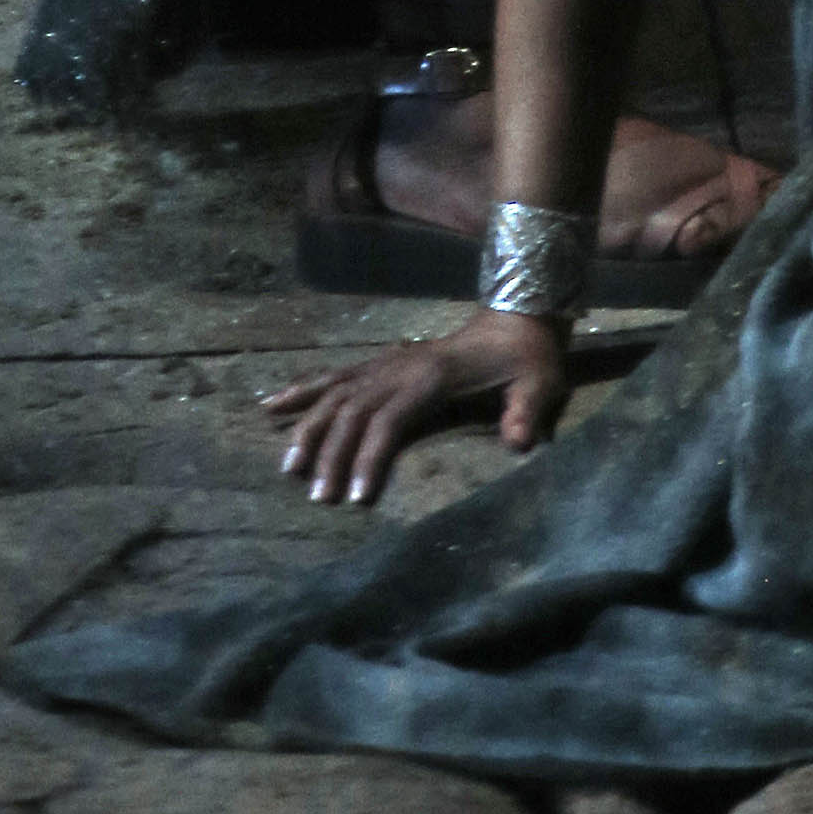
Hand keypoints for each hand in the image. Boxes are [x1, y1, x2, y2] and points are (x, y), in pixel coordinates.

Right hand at [259, 309, 570, 504]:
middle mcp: (402, 367)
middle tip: (317, 496)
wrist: (520, 316)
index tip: (357, 497)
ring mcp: (388, 362)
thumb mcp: (540, 382)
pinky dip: (303, 389)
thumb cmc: (528, 357)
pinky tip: (273, 403)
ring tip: (288, 464)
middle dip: (332, 452)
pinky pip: (335, 376)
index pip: (390, 419)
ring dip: (310, 425)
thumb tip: (520, 443)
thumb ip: (528, 411)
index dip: (370, 456)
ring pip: (337, 392)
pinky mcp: (383, 363)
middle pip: (354, 410)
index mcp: (434, 376)